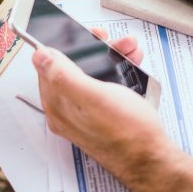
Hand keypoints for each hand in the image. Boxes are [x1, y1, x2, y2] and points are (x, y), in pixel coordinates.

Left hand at [32, 31, 192, 191]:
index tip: (82, 34)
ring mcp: (87, 113)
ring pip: (93, 75)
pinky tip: (132, 67)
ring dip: (110, 58)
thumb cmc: (127, 131)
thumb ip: (64, 75)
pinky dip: (118, 73)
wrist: (152, 157)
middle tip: (112, 40)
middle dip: (94, 49)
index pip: (49, 66)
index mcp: (59, 104)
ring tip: (130, 51)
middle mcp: (69, 110)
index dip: (66, 45)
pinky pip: (106, 86)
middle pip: (73, 68)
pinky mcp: (104, 115)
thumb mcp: (94, 97)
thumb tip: (40, 56)